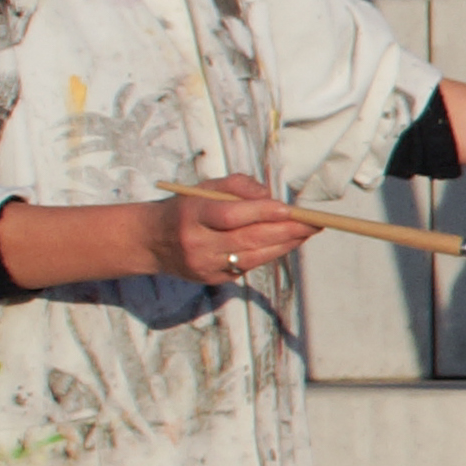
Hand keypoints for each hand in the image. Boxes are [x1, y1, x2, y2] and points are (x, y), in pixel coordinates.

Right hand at [159, 175, 315, 285]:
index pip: (231, 215)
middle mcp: (197, 243)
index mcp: (192, 215)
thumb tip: (271, 197)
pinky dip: (269, 253)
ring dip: (285, 245)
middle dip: (287, 231)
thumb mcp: (205, 187)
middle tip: (315, 223)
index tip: (290, 208)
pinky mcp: (212, 279)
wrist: (151, 241)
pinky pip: (247, 265)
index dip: (262, 212)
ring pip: (253, 256)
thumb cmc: (186, 207)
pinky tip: (285, 243)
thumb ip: (238, 186)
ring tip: (307, 232)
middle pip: (248, 239)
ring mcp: (204, 265)